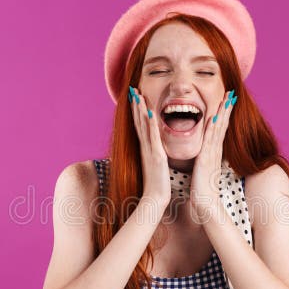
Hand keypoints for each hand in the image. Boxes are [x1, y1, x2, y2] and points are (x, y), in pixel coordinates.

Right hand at [129, 86, 170, 209]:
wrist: (155, 198)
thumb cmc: (156, 184)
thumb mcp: (154, 165)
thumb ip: (153, 155)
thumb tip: (153, 150)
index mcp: (146, 149)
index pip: (140, 126)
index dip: (136, 111)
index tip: (135, 97)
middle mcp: (145, 147)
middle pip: (138, 122)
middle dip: (135, 105)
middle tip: (133, 90)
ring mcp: (149, 151)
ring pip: (143, 126)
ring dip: (140, 110)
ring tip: (138, 95)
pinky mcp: (156, 156)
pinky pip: (153, 137)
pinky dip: (151, 124)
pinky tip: (150, 112)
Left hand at [190, 90, 235, 221]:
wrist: (205, 202)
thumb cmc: (202, 189)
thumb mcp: (204, 170)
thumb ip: (205, 161)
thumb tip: (205, 157)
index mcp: (213, 152)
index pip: (220, 129)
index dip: (224, 115)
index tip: (227, 101)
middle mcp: (215, 150)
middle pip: (222, 124)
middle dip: (226, 108)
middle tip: (231, 93)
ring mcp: (212, 153)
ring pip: (219, 128)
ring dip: (222, 112)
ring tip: (227, 98)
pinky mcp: (206, 158)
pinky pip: (210, 139)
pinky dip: (213, 127)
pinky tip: (214, 116)